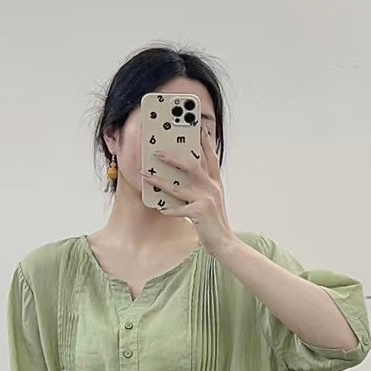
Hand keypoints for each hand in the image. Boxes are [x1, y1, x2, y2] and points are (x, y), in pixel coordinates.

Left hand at [141, 131, 233, 255]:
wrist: (224, 242)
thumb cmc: (214, 222)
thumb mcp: (212, 200)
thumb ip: (202, 187)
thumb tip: (182, 178)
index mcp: (215, 183)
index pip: (210, 157)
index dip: (205, 141)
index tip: (198, 127)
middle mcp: (211, 187)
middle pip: (191, 165)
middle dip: (173, 157)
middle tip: (157, 152)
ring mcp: (206, 199)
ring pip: (178, 186)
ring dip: (159, 181)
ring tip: (146, 176)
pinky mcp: (200, 213)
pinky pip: (178, 209)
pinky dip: (168, 209)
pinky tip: (160, 208)